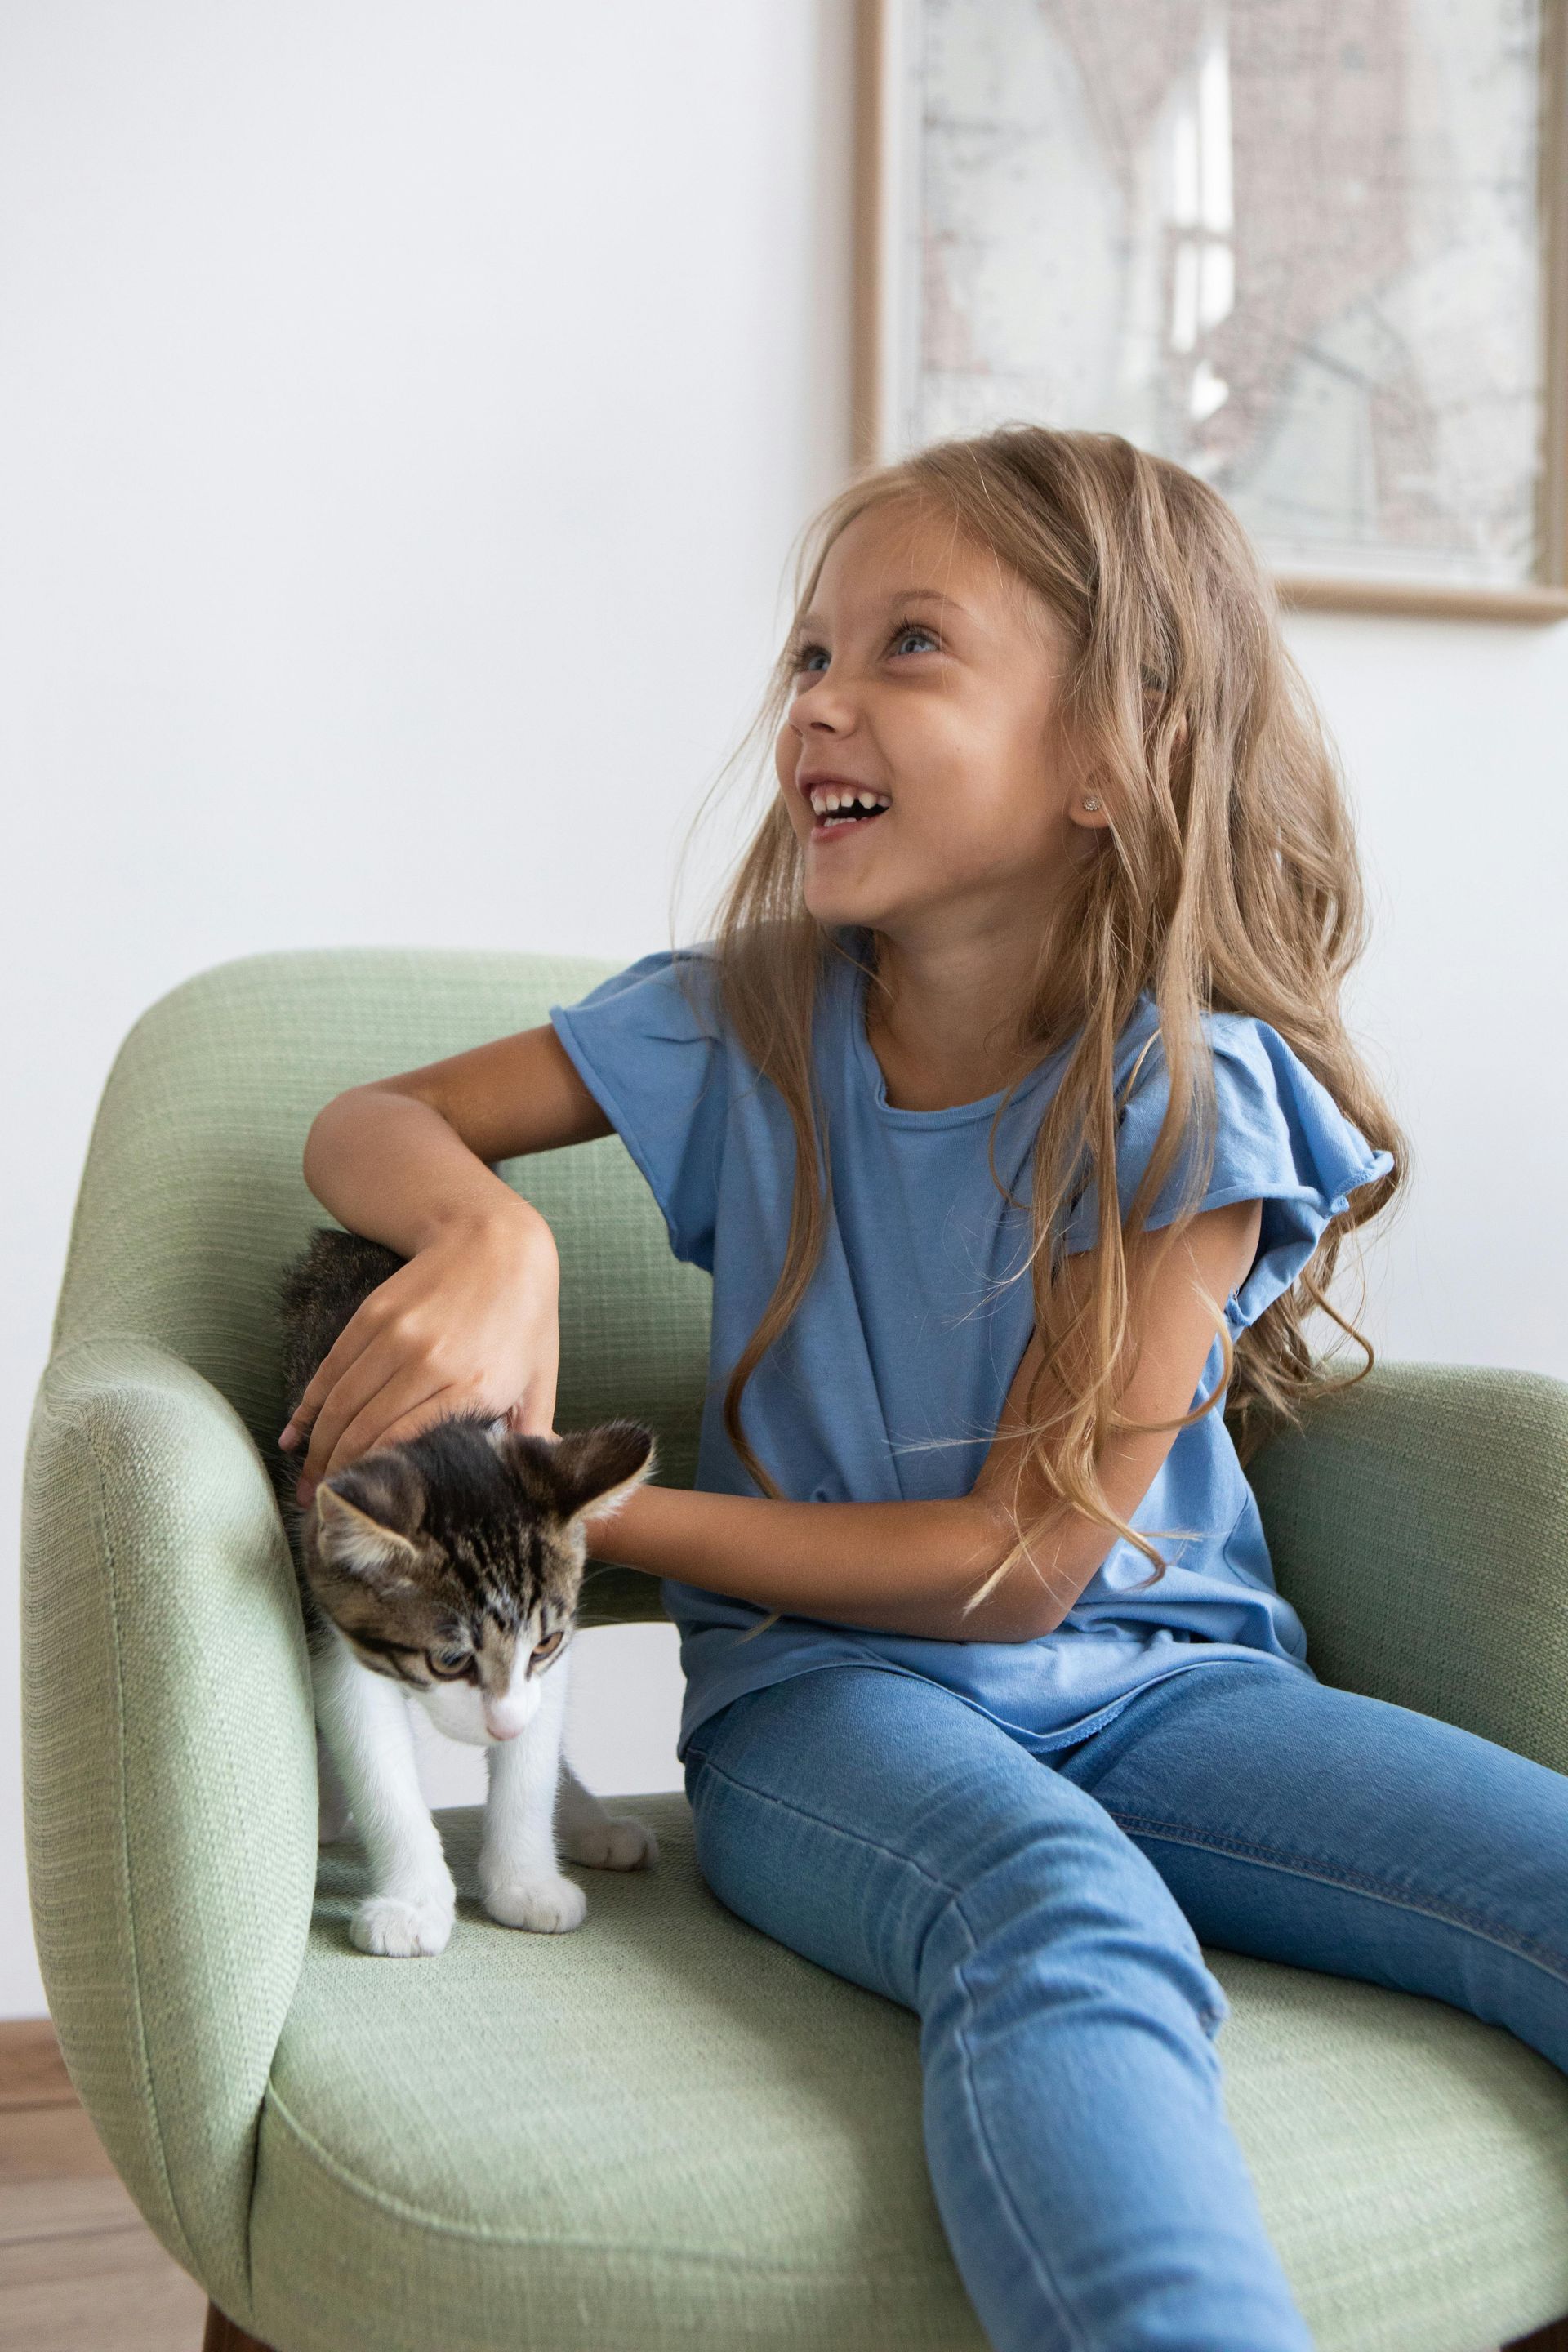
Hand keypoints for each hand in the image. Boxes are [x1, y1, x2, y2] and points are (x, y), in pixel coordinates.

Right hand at [279, 1208, 559, 1503]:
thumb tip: (525, 1489)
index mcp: (474, 1385)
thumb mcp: (540, 1380)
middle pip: (365, 1431)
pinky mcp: (370, 1316)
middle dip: (339, 1475)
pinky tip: (293, 1437)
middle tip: (325, 1507)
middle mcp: (429, 1362)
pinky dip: (307, 1408)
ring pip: (340, 1405)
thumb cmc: (524, 1318)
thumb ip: (529, 1438)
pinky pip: (330, 1372)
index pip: (408, 1445)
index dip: (378, 1480)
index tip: (364, 1509)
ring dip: (317, 1449)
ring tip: (308, 1483)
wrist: (497, 1240)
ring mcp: (395, 1336)